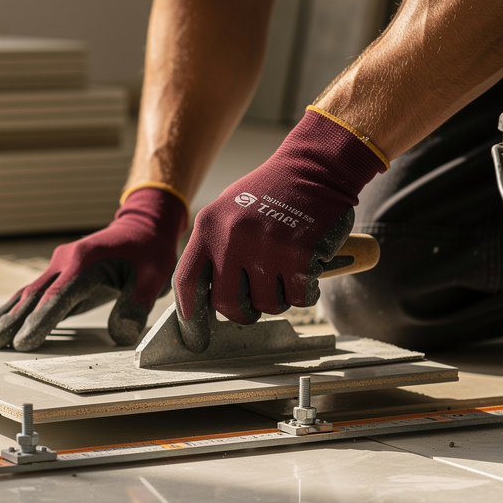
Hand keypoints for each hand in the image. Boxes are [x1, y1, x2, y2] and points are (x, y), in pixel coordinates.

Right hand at [0, 184, 187, 350]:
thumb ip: (136, 305)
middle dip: (9, 322)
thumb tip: (121, 336)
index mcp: (84, 263)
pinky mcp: (60, 273)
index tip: (22, 342)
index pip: (57, 297)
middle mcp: (65, 262)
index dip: (40, 322)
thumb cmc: (149, 252)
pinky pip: (34, 293)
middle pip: (32, 296)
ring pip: (26, 294)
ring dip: (4, 316)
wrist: (143, 226)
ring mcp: (59, 266)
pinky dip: (15, 309)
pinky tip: (0, 322)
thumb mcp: (153, 277)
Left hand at [173, 107, 387, 351]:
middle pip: (227, 305)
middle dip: (243, 312)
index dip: (189, 315)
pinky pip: (299, 298)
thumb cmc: (272, 193)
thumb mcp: (228, 211)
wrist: (316, 168)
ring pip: (266, 305)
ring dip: (278, 297)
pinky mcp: (300, 256)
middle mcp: (232, 238)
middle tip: (255, 300)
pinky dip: (306, 292)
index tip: (194, 334)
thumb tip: (201, 301)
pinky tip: (307, 267)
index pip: (187, 282)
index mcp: (209, 227)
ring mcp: (266, 248)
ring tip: (285, 268)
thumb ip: (213, 249)